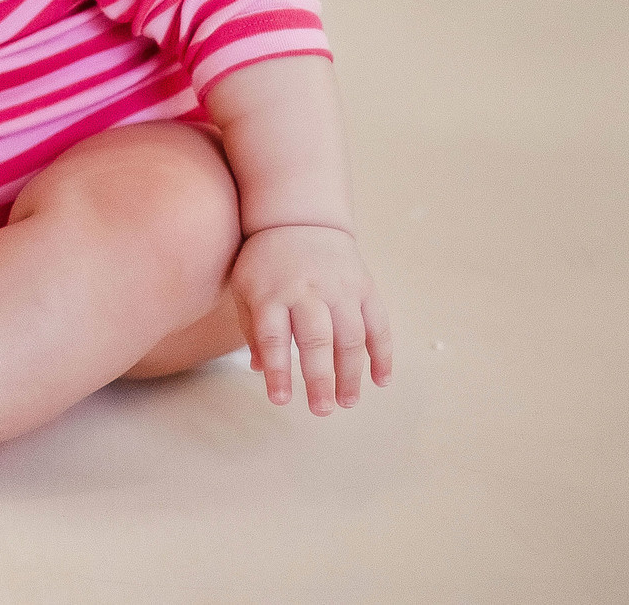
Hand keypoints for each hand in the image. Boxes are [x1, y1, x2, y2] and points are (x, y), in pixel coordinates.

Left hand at [228, 224, 392, 414]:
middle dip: (320, 378)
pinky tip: (381, 381)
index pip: (273, 338)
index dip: (277, 371)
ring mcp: (339, 288)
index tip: (281, 401)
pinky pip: (378, 324)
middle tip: (321, 410)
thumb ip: (251, 328)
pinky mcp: (364, 287)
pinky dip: (383, 353)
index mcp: (271, 294)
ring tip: (347, 402)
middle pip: (316, 340)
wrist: (298, 218)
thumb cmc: (265, 260)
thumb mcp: (245, 287)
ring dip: (351, 373)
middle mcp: (307, 292)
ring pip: (350, 336)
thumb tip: (258, 369)